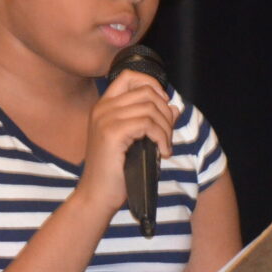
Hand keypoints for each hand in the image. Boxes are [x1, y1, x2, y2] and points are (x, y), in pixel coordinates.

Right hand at [79, 69, 175, 213]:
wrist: (96, 195)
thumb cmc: (116, 171)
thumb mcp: (136, 140)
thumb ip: (152, 121)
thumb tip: (175, 107)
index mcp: (104, 106)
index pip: (129, 76)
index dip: (152, 85)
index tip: (163, 105)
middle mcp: (102, 108)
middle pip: (146, 91)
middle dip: (165, 112)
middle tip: (167, 134)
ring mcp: (105, 119)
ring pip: (150, 108)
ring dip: (166, 128)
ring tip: (165, 146)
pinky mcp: (112, 133)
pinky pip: (148, 124)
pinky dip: (162, 137)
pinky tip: (163, 152)